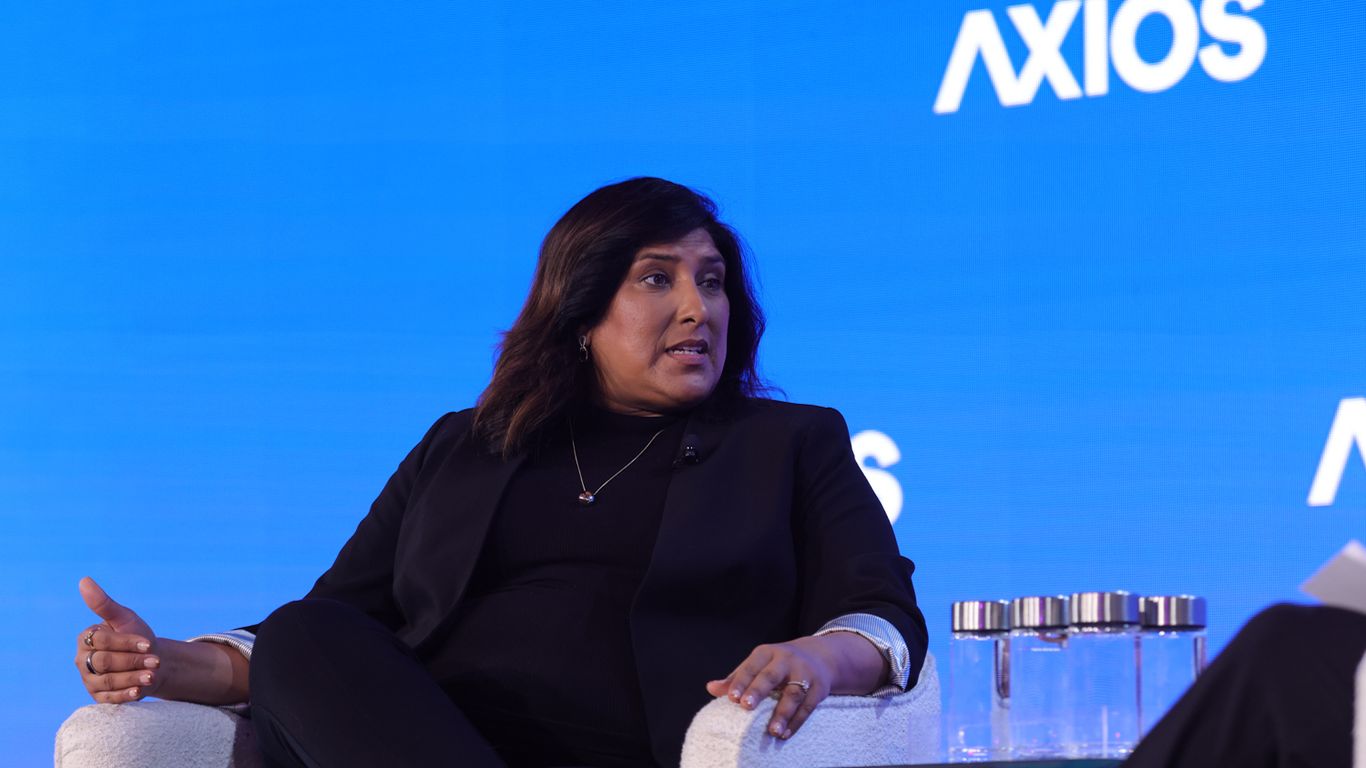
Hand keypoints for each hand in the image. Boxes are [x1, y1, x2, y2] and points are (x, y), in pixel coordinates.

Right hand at [75, 577, 160, 703]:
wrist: (151, 659)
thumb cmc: (136, 636)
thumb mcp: (125, 618)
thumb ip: (104, 604)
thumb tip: (84, 581)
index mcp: (86, 639)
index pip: (103, 641)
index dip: (126, 642)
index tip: (148, 643)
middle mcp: (83, 661)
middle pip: (104, 663)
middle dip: (132, 661)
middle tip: (155, 661)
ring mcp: (90, 680)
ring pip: (108, 681)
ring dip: (132, 678)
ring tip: (153, 675)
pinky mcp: (99, 696)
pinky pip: (110, 698)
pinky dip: (125, 695)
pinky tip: (140, 691)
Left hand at [705, 637, 834, 739]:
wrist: (819, 657)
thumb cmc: (778, 665)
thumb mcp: (758, 665)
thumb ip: (736, 678)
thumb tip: (710, 688)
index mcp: (767, 653)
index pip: (751, 666)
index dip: (741, 681)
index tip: (731, 698)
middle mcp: (786, 660)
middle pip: (771, 675)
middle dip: (758, 690)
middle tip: (746, 706)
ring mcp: (805, 673)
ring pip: (793, 693)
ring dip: (783, 713)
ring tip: (772, 731)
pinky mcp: (819, 688)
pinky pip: (808, 706)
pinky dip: (797, 721)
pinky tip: (785, 734)